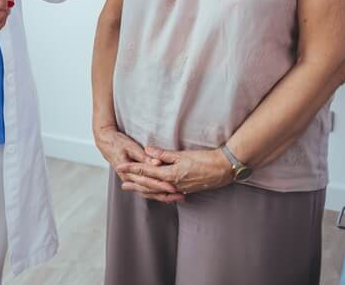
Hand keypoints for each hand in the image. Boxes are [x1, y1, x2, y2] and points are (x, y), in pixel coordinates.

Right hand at [93, 127, 184, 202]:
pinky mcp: (133, 179)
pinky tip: (167, 195)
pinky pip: (146, 190)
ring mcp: (130, 180)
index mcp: (128, 172)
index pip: (148, 181)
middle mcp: (129, 179)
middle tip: (180, 195)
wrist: (105, 142)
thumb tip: (157, 163)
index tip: (174, 187)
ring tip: (178, 197)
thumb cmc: (117, 143)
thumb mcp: (131, 147)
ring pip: (148, 192)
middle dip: (166, 194)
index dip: (161, 185)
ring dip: (163, 196)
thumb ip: (144, 156)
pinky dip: (156, 193)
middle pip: (150, 190)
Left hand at [116, 146, 233, 195]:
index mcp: (170, 174)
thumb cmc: (205, 160)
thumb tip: (148, 150)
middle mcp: (173, 184)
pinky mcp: (186, 189)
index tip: (120, 167)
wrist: (224, 169)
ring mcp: (180, 188)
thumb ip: (164, 154)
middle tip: (122, 184)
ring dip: (144, 190)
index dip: (132, 169)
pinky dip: (158, 193)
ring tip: (134, 189)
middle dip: (135, 183)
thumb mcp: (183, 155)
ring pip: (158, 191)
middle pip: (149, 185)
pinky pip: (167, 193)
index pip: (146, 171)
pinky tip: (155, 192)